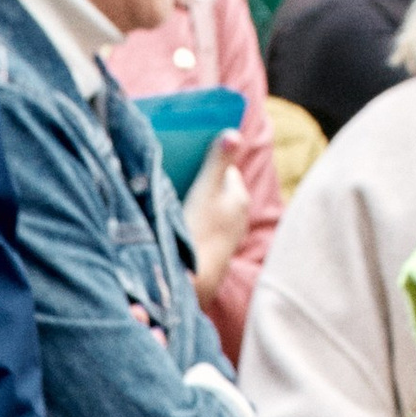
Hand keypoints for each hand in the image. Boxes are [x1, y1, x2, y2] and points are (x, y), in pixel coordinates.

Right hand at [184, 135, 252, 311]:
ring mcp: (228, 239)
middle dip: (201, 186)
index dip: (205, 166)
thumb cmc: (198, 233)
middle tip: (177, 185)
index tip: (187, 166)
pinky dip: (195, 228)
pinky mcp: (215, 256)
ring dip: (197, 208)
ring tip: (175, 209)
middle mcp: (239, 218)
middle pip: (218, 192)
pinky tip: (179, 233)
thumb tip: (234, 133)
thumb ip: (218, 160)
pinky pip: (205, 233)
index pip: (225, 170)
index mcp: (239, 198)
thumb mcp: (205, 190)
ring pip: (212, 213)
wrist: (191, 284)